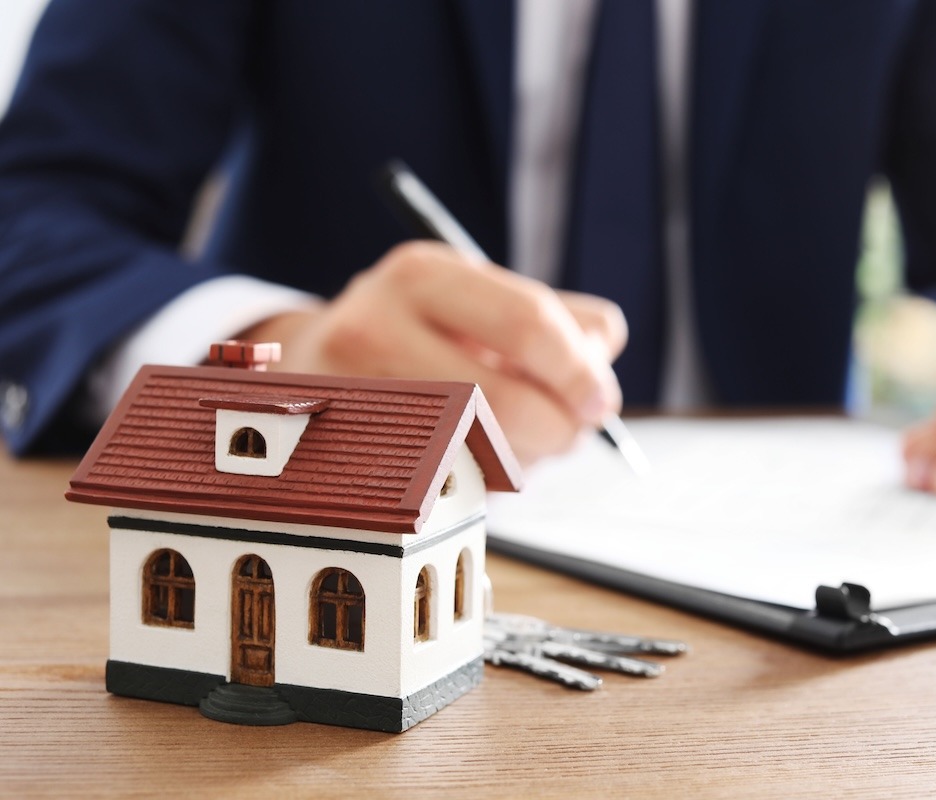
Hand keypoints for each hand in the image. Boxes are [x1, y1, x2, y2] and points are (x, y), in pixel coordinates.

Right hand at [240, 242, 626, 465]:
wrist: (314, 365)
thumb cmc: (423, 332)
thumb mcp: (479, 299)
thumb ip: (559, 322)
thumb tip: (602, 367)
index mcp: (421, 276)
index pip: (527, 323)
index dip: (580, 371)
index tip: (601, 400)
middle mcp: (374, 328)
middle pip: (506, 401)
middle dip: (560, 428)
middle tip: (573, 431)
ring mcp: (352, 398)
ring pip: (481, 454)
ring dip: (527, 459)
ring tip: (519, 437)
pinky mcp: (346, 458)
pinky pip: (450, 487)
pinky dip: (487, 481)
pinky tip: (478, 456)